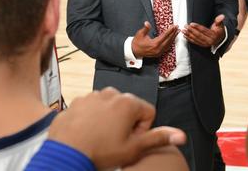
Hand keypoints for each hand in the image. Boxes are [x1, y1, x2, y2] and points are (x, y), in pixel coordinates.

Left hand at [47, 87, 185, 168]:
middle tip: (116, 142)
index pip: (148, 112)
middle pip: (128, 108)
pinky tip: (87, 134)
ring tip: (100, 139)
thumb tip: (181, 135)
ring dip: (109, 120)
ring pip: (109, 107)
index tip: (131, 141)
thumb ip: (158, 138)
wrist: (66, 153)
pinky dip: (91, 119)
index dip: (143, 130)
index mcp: (128, 103)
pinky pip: (91, 108)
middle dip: (125, 123)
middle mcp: (111, 93)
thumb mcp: (133, 149)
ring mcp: (91, 96)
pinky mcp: (77, 102)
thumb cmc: (101, 151)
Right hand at [132, 21, 178, 57]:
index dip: (170, 30)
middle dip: (173, 33)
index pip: (165, 35)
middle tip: (177, 28)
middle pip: (168, 40)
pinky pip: (166, 48)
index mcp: (154, 44)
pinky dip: (170, 43)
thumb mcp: (140, 34)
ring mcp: (159, 52)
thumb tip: (147, 23)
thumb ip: (145, 28)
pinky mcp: (158, 54)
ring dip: (173, 38)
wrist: (134, 51)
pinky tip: (172, 39)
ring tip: (177, 32)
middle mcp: (158, 49)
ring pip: (168, 44)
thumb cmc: (137, 42)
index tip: (174, 26)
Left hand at [182, 14, 225, 47]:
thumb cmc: (219, 30)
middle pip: (199, 35)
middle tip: (185, 26)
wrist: (220, 38)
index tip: (191, 24)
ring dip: (189, 35)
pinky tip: (185, 36)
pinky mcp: (203, 45)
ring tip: (183, 30)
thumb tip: (222, 16)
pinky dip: (189, 39)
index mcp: (214, 35)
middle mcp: (210, 41)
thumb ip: (219, 20)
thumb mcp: (220, 25)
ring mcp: (206, 44)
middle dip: (191, 30)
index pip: (204, 30)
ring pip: (196, 39)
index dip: (197, 27)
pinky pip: (195, 42)